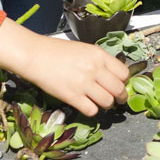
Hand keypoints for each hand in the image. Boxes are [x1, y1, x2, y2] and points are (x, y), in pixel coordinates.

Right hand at [0, 23, 126, 116]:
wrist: (36, 56)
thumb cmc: (58, 51)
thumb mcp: (85, 49)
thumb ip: (100, 60)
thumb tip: (113, 75)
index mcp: (99, 55)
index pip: (123, 73)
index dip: (124, 81)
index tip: (120, 84)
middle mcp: (94, 69)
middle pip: (119, 89)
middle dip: (120, 97)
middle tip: (117, 99)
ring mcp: (84, 83)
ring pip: (107, 102)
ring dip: (106, 104)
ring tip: (101, 102)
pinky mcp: (72, 97)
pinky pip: (92, 110)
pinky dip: (92, 110)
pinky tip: (87, 105)